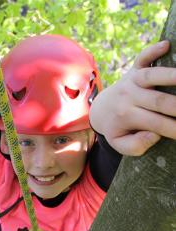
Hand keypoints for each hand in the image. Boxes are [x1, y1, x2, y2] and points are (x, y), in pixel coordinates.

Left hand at [89, 40, 175, 155]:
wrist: (102, 109)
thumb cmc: (118, 128)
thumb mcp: (120, 143)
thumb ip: (135, 146)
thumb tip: (154, 135)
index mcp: (126, 116)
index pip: (157, 123)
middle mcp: (128, 97)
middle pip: (159, 101)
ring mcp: (131, 81)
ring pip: (152, 76)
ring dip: (172, 76)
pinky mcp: (134, 68)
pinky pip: (142, 58)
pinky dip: (153, 50)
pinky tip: (167, 44)